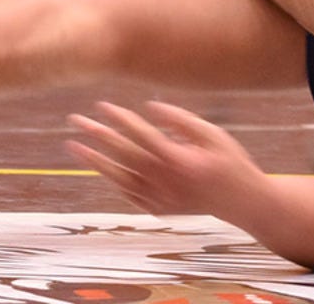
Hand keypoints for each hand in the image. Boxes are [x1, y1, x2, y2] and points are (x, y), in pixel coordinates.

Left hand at [66, 101, 269, 215]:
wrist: (242, 203)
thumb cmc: (229, 161)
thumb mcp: (213, 134)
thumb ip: (181, 120)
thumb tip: (151, 106)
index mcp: (178, 159)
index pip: (139, 133)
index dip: (119, 117)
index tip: (101, 104)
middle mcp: (164, 181)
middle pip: (122, 153)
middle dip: (97, 135)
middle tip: (74, 120)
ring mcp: (158, 198)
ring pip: (117, 177)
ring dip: (94, 160)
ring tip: (72, 146)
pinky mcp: (157, 209)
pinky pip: (127, 193)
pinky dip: (112, 179)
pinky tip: (98, 166)